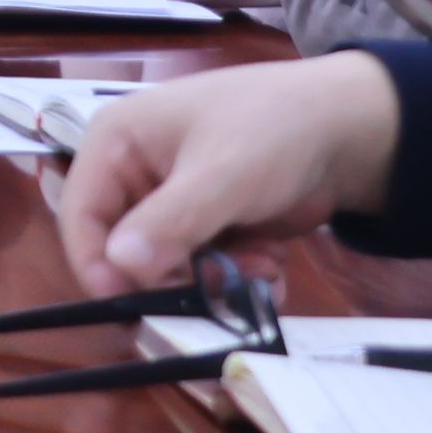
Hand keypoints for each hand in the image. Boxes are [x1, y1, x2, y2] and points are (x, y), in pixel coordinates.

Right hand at [53, 53, 401, 294]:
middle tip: (222, 287)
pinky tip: (271, 264)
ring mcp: (174, 201)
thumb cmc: (273, 129)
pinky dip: (236, 276)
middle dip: (176, 274)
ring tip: (262, 268)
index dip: (97, 262)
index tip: (129, 305)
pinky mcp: (208, 223)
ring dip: (214, 278)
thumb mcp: (222, 173)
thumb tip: (118, 266)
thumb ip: (171, 221)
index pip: (81, 213)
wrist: (350, 127)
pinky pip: (204, 268)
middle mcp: (135, 174)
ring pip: (170, 266)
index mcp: (116, 143)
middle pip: (126, 247)